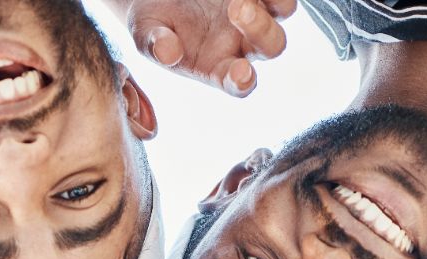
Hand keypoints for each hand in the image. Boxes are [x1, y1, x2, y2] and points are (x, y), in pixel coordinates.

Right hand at [126, 0, 295, 96]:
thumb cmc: (154, 19)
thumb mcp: (144, 30)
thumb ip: (153, 44)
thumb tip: (167, 53)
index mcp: (218, 65)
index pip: (238, 82)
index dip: (243, 81)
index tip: (241, 73)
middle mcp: (242, 42)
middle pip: (271, 45)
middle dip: (260, 29)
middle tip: (238, 9)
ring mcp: (254, 11)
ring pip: (282, 11)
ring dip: (275, 1)